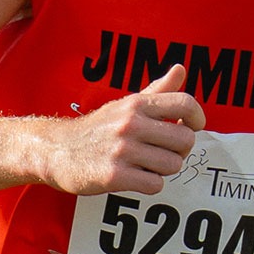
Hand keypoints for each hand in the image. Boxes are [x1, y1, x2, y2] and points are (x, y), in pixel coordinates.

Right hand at [42, 65, 205, 195]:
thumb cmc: (98, 128)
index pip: (185, 103)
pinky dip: (150, 184)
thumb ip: (157, 90)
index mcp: (136, 104)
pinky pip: (155, 184)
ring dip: (164, 169)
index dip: (197, 118)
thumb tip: (181, 69)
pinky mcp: (114, 176)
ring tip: (146, 164)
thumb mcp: (125, 105)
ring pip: (173, 165)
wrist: (57, 150)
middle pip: (185, 140)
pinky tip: (135, 177)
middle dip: (180, 150)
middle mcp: (131, 123)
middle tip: (164, 151)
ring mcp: (122, 150)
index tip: (193, 127)